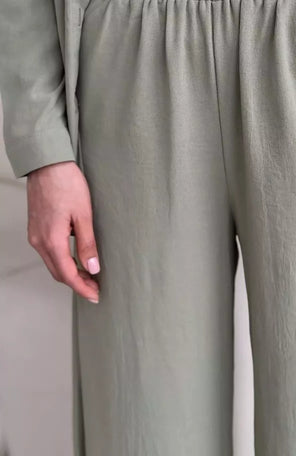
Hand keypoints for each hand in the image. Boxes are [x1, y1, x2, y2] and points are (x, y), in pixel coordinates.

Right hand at [26, 161, 100, 302]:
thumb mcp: (83, 214)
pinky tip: (76, 258)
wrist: (47, 164)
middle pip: (58, 273)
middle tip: (96, 288)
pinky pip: (48, 252)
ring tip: (90, 275)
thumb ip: (87, 243)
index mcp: (51, 240)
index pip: (67, 274)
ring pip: (52, 263)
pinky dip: (62, 260)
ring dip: (69, 273)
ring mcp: (35, 235)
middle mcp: (39, 241)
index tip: (96, 295)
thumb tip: (93, 268)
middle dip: (77, 283)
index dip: (82, 287)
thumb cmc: (67, 184)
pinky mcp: (36, 228)